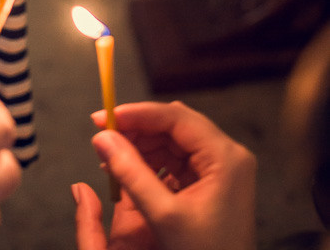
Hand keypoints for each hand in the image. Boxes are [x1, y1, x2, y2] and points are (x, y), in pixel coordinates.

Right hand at [73, 101, 255, 249]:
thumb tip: (103, 138)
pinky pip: (174, 159)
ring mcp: (220, 168)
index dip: (136, 113)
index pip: (175, 117)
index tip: (104, 117)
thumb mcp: (164, 215)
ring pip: (171, 141)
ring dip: (140, 146)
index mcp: (225, 157)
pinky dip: (149, 162)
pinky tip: (127, 169)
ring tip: (110, 157)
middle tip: (103, 135)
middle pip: (173, 125)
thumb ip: (131, 173)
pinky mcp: (210, 181)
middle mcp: (227, 156)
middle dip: (136, 129)